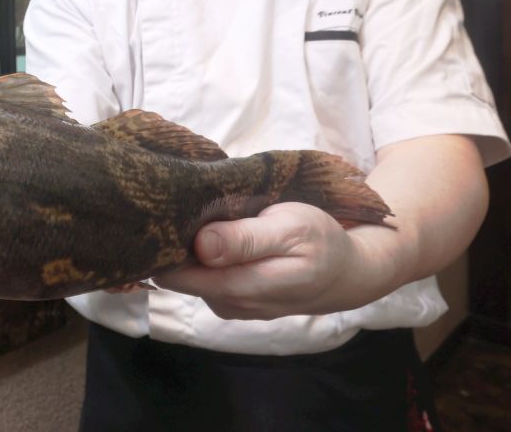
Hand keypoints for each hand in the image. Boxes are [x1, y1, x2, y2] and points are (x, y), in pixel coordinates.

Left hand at [152, 202, 376, 319]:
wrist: (349, 273)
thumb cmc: (321, 242)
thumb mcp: (290, 229)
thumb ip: (244, 239)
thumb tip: (201, 246)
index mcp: (240, 287)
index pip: (175, 274)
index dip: (162, 243)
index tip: (161, 212)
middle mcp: (228, 303)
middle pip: (176, 275)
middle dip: (173, 242)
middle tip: (180, 204)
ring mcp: (229, 305)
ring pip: (188, 276)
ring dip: (188, 247)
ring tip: (200, 214)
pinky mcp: (232, 301)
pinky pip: (203, 278)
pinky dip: (202, 256)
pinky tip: (213, 233)